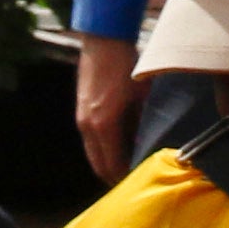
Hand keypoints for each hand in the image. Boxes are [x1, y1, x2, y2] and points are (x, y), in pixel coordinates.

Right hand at [75, 35, 136, 178]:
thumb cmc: (127, 67)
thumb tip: (146, 148)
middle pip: (98, 163)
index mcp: (104, 124)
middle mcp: (88, 125)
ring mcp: (82, 118)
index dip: (124, 178)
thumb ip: (141, 125)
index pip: (112, 164)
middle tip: (133, 184)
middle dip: (113, 176)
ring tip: (127, 171)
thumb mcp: (142, 98)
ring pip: (93, 152)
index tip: (139, 185)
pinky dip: (103, 150)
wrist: (104, 42)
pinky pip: (91, 139)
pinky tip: (119, 150)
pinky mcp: (82, 111)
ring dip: (107, 164)